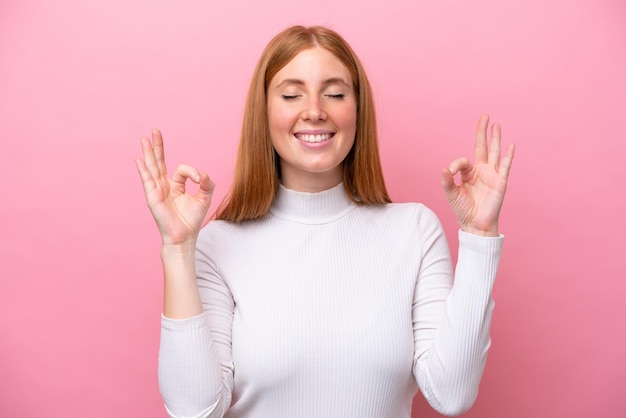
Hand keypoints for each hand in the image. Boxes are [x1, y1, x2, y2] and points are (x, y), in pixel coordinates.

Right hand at [135, 129, 214, 245]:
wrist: (184, 236)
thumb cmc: (192, 220)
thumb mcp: (204, 198)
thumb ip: (207, 184)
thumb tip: (204, 174)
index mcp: (175, 186)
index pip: (181, 169)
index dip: (192, 172)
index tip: (200, 179)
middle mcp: (164, 186)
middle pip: (159, 162)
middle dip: (158, 146)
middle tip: (155, 130)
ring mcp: (157, 190)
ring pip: (152, 167)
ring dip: (148, 152)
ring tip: (144, 138)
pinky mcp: (153, 197)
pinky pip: (147, 180)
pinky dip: (143, 169)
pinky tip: (139, 159)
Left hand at [441, 115, 514, 235]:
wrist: (475, 224)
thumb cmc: (463, 210)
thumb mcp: (451, 193)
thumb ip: (447, 181)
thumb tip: (444, 168)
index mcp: (469, 173)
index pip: (463, 160)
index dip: (456, 164)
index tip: (450, 172)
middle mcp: (481, 171)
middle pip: (482, 147)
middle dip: (482, 132)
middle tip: (484, 116)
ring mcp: (492, 175)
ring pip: (494, 152)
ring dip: (495, 138)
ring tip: (496, 124)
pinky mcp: (500, 182)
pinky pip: (504, 166)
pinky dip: (508, 156)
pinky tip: (510, 145)